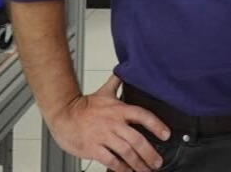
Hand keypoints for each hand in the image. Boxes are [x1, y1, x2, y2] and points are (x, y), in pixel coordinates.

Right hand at [47, 73, 172, 171]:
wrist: (63, 115)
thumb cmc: (84, 106)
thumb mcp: (104, 91)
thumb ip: (116, 82)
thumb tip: (125, 69)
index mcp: (119, 109)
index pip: (142, 115)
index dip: (156, 125)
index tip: (166, 134)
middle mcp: (114, 123)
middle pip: (137, 139)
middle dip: (150, 153)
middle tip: (157, 162)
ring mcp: (104, 136)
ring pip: (126, 152)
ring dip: (138, 163)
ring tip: (146, 170)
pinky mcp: (94, 148)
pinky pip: (111, 160)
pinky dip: (121, 168)